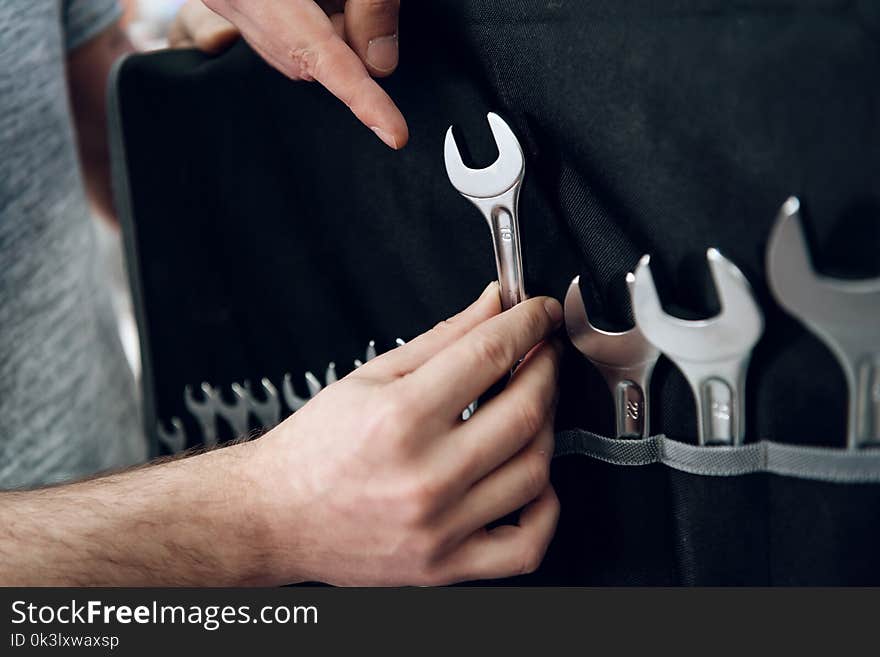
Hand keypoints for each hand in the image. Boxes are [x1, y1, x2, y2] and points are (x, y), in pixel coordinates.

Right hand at [169, 0, 406, 149]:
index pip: (321, 54)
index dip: (361, 97)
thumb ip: (372, 3)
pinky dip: (310, 19)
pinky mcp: (230, 0)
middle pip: (310, 56)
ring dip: (329, 26)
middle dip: (347, 39)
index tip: (393, 132)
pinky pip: (281, 32)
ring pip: (297, 48)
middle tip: (359, 1)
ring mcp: (226, 1)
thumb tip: (381, 64)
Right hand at [251, 284, 562, 585]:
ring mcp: (439, 526)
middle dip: (546, 369)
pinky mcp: (445, 566)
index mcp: (399, 418)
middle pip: (524, 410)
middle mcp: (424, 475)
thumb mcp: (369, 377)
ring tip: (533, 407)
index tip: (540, 313)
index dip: (528, 324)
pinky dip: (546, 511)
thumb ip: (441, 339)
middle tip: (543, 353)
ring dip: (548, 428)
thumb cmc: (314, 449)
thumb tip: (491, 306)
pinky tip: (535, 480)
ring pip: (533, 471)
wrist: (275, 516)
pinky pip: (525, 547)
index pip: (489, 354)